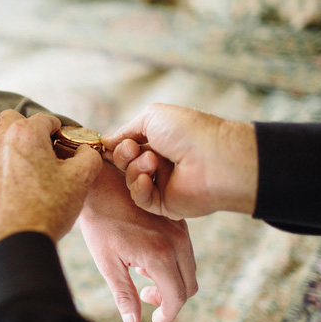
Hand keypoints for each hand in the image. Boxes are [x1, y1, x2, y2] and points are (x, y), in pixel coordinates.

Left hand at [0, 110, 102, 254]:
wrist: (15, 245)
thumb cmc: (48, 209)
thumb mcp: (81, 180)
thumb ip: (89, 156)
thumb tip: (85, 151)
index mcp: (25, 134)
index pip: (47, 119)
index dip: (62, 132)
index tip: (69, 149)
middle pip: (13, 120)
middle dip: (31, 130)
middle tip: (47, 152)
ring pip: (1, 144)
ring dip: (18, 151)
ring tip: (36, 176)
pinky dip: (7, 172)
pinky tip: (22, 194)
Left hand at [79, 163, 197, 321]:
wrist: (100, 181)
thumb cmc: (99, 223)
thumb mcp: (107, 262)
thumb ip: (124, 295)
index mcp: (160, 255)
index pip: (177, 298)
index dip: (167, 314)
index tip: (154, 319)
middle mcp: (177, 241)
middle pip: (189, 286)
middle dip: (170, 299)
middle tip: (145, 295)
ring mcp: (181, 228)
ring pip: (189, 268)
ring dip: (172, 280)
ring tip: (140, 272)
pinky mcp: (179, 219)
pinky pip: (185, 250)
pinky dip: (173, 262)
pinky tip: (146, 254)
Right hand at [101, 103, 257, 219]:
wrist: (214, 158)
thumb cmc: (187, 131)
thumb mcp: (151, 117)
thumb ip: (125, 129)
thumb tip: (106, 140)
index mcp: (157, 140)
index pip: (126, 145)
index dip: (116, 145)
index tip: (106, 144)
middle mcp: (158, 161)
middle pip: (124, 163)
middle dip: (124, 155)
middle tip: (134, 150)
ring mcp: (162, 183)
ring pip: (130, 180)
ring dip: (135, 169)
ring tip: (152, 162)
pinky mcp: (165, 204)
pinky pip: (141, 199)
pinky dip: (139, 188)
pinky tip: (146, 179)